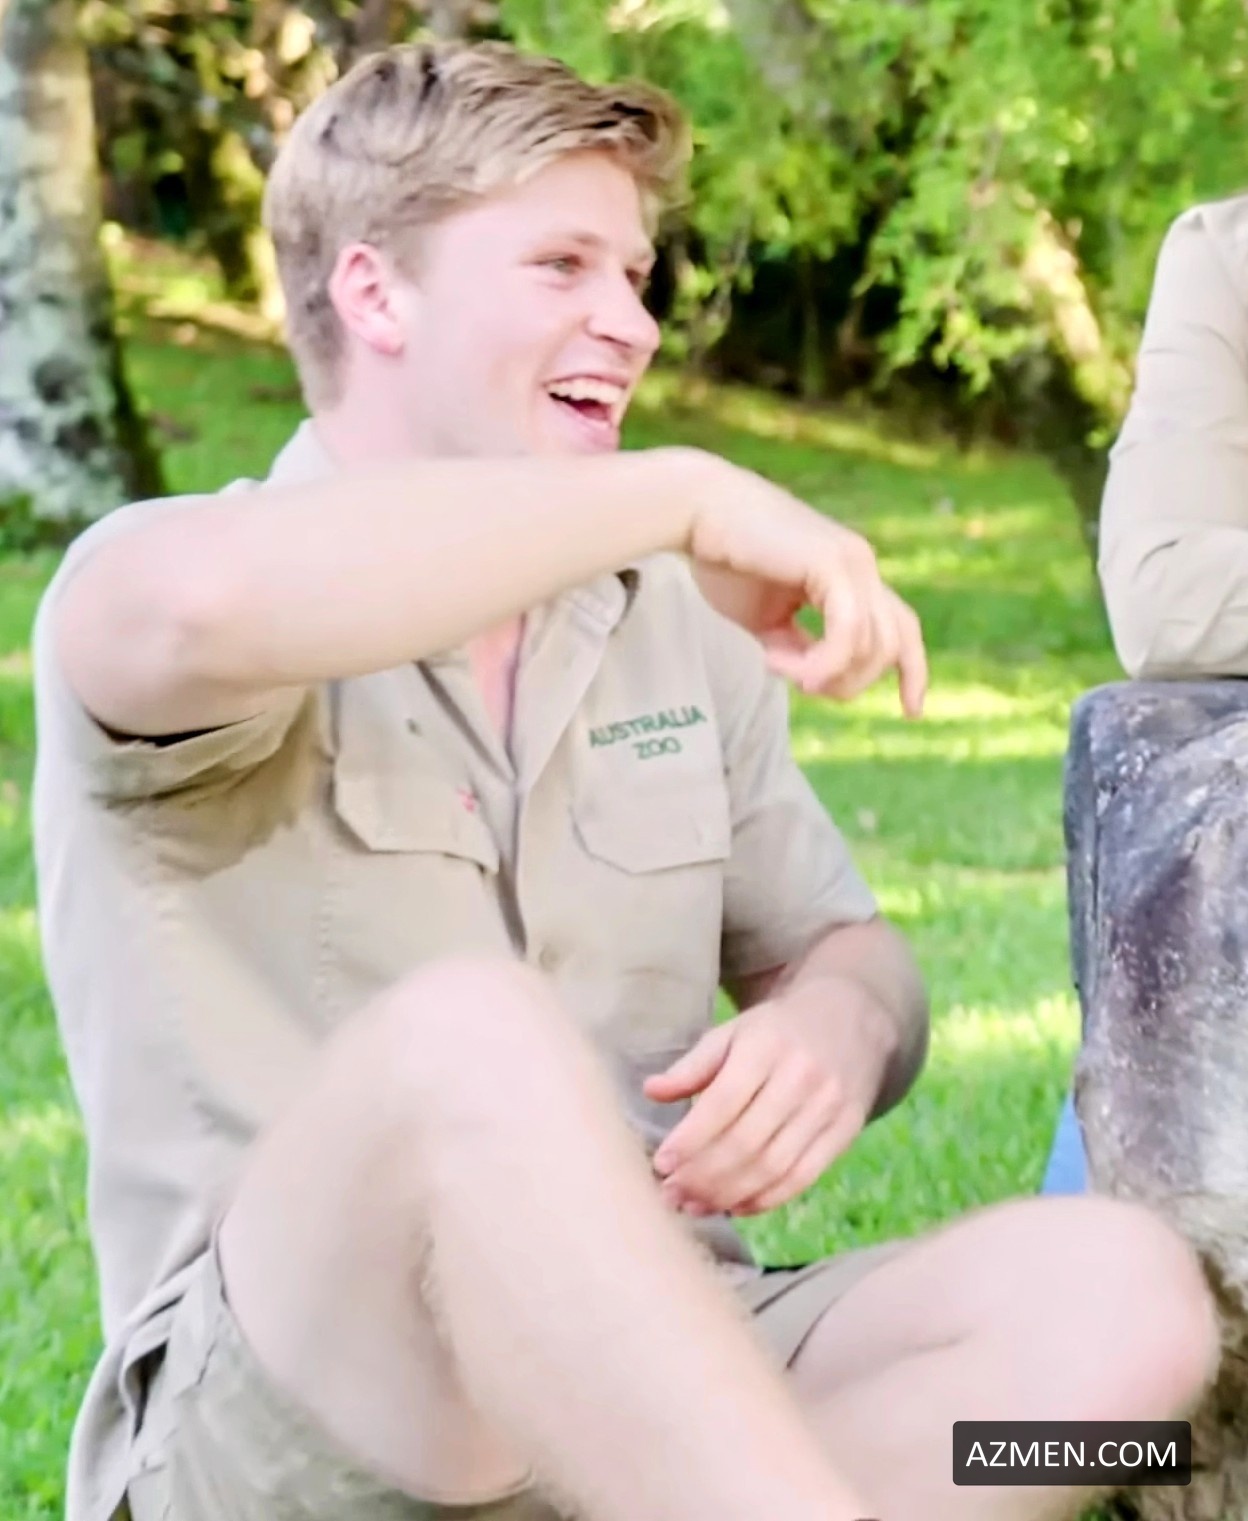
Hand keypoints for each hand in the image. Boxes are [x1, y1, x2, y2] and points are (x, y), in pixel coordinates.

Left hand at [643, 976, 896, 1217]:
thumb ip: (694, 1065)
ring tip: (694, 1206)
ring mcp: (828, 1106)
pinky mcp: (847, 1131)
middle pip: (747, 1142)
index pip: (724, 1102)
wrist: (850, 1019)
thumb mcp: (733, 1032)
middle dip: (703, 1176)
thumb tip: (651, 1091)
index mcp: (767, 1046)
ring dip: (728, 1195)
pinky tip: (734, 1207)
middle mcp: (802, 1076)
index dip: (690, 1139)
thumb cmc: (776, 1031)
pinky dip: (765, 1199)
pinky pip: (802, 1177)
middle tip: (670, 1195)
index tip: (661, 1164)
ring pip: (774, 1166)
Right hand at [681, 453, 926, 717]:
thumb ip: (794, 647)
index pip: (902, 627)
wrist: (697, 511)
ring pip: (874, 645)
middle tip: (803, 686)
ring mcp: (852, 561)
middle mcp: (861, 565)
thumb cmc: (725, 559)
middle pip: (892, 646)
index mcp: (851, 575)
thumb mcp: (765, 619)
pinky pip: (849, 632)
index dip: (913, 671)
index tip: (913, 711)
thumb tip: (811, 678)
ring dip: (828, 675)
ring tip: (777, 668)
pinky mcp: (833, 562)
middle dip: (852, 683)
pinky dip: (821, 661)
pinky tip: (776, 663)